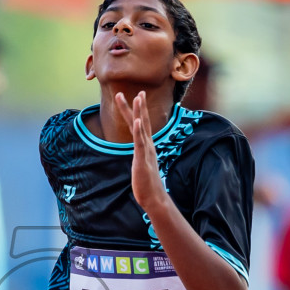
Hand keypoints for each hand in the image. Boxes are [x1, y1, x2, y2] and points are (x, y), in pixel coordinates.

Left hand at [114, 91, 168, 215]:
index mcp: (146, 146)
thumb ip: (140, 156)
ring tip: (138, 97)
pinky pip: (141, 142)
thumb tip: (138, 154)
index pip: (141, 125)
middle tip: (139, 91)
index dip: (137, 111)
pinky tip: (139, 120)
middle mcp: (148, 146)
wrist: (154, 198)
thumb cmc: (147, 183)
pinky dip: (140, 130)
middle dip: (139, 106)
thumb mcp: (141, 165)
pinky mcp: (143, 159)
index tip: (135, 96)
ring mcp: (146, 151)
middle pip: (143, 121)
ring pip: (142, 128)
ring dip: (140, 112)